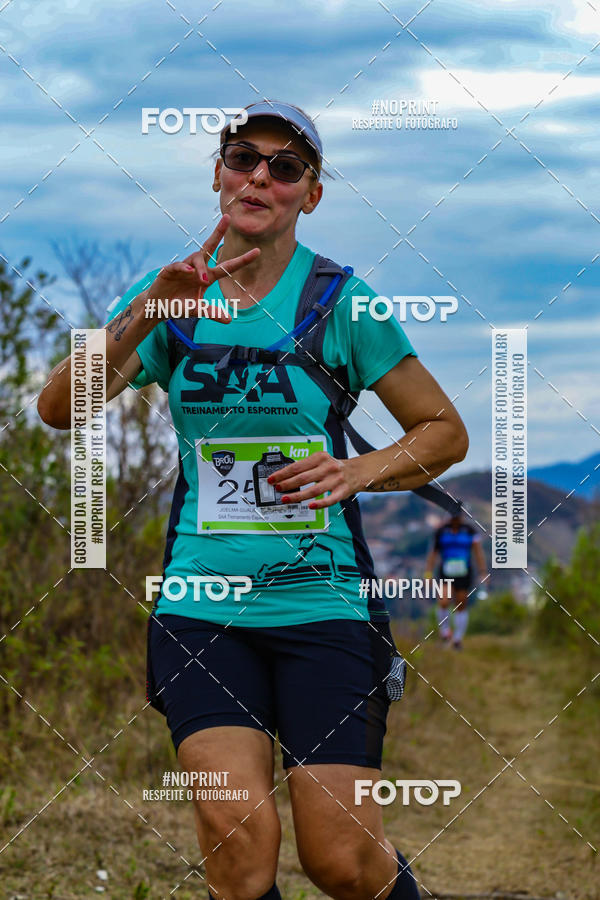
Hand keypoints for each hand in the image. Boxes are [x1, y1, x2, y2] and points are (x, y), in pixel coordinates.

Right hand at [145, 214, 259, 321]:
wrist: (158, 308)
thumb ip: (211, 313)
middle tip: (227, 217)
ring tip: (203, 280)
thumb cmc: (179, 305)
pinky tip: (188, 270)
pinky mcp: (169, 270)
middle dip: (218, 232)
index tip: (258, 251)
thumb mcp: (197, 310)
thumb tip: (229, 320)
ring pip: (196, 258)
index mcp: (207, 277)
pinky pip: (178, 265)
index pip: (227, 267)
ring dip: (201, 267)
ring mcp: (184, 267)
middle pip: (210, 246)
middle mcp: (197, 268)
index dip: (242, 260)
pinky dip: (183, 267)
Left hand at [267, 452, 362, 509]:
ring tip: (286, 499)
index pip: (297, 466)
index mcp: (320, 457)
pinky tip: (310, 506)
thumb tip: (284, 476)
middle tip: (277, 489)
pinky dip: (319, 504)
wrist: (357, 471)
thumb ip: (305, 467)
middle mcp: (328, 467)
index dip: (282, 473)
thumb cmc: (333, 467)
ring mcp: (335, 480)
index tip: (272, 478)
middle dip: (287, 484)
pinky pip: (329, 500)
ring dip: (297, 496)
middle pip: (303, 478)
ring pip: (313, 490)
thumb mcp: (320, 460)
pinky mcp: (342, 491)